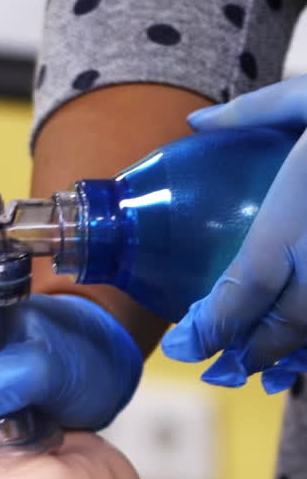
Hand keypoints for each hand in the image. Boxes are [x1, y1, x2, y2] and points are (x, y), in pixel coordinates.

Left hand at [162, 78, 306, 392]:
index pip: (243, 293)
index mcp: (294, 222)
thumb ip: (254, 112)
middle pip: (281, 329)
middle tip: (222, 366)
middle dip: (248, 354)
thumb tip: (197, 121)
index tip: (185, 344)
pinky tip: (304, 343)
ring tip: (263, 364)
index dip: (210, 327)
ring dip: (286, 354)